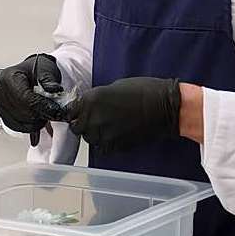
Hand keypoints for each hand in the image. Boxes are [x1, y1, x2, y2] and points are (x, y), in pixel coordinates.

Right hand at [0, 53, 65, 145]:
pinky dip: (30, 126)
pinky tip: (37, 119)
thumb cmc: (36, 69)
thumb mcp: (46, 68)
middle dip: (41, 115)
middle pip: (23, 113)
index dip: (42, 106)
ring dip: (37, 122)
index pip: (25, 98)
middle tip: (54, 112)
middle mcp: (1, 91)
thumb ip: (50, 79)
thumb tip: (54, 89)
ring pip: (21, 123)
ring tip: (45, 112)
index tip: (55, 110)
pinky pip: (17, 127)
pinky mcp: (3, 114)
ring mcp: (0, 104)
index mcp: (9, 77)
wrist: (30, 73)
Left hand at [66, 77, 180, 151]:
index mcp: (91, 100)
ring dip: (95, 135)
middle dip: (83, 125)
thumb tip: (89, 107)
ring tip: (109, 128)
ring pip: (89, 139)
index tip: (79, 114)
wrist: (165, 106)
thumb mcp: (113, 87)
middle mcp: (93, 117)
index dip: (75, 113)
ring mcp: (103, 133)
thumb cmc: (143, 91)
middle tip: (95, 121)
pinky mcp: (115, 145)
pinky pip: (103, 147)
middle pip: (77, 128)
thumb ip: (97, 99)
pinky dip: (106, 143)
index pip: (70, 111)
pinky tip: (116, 135)